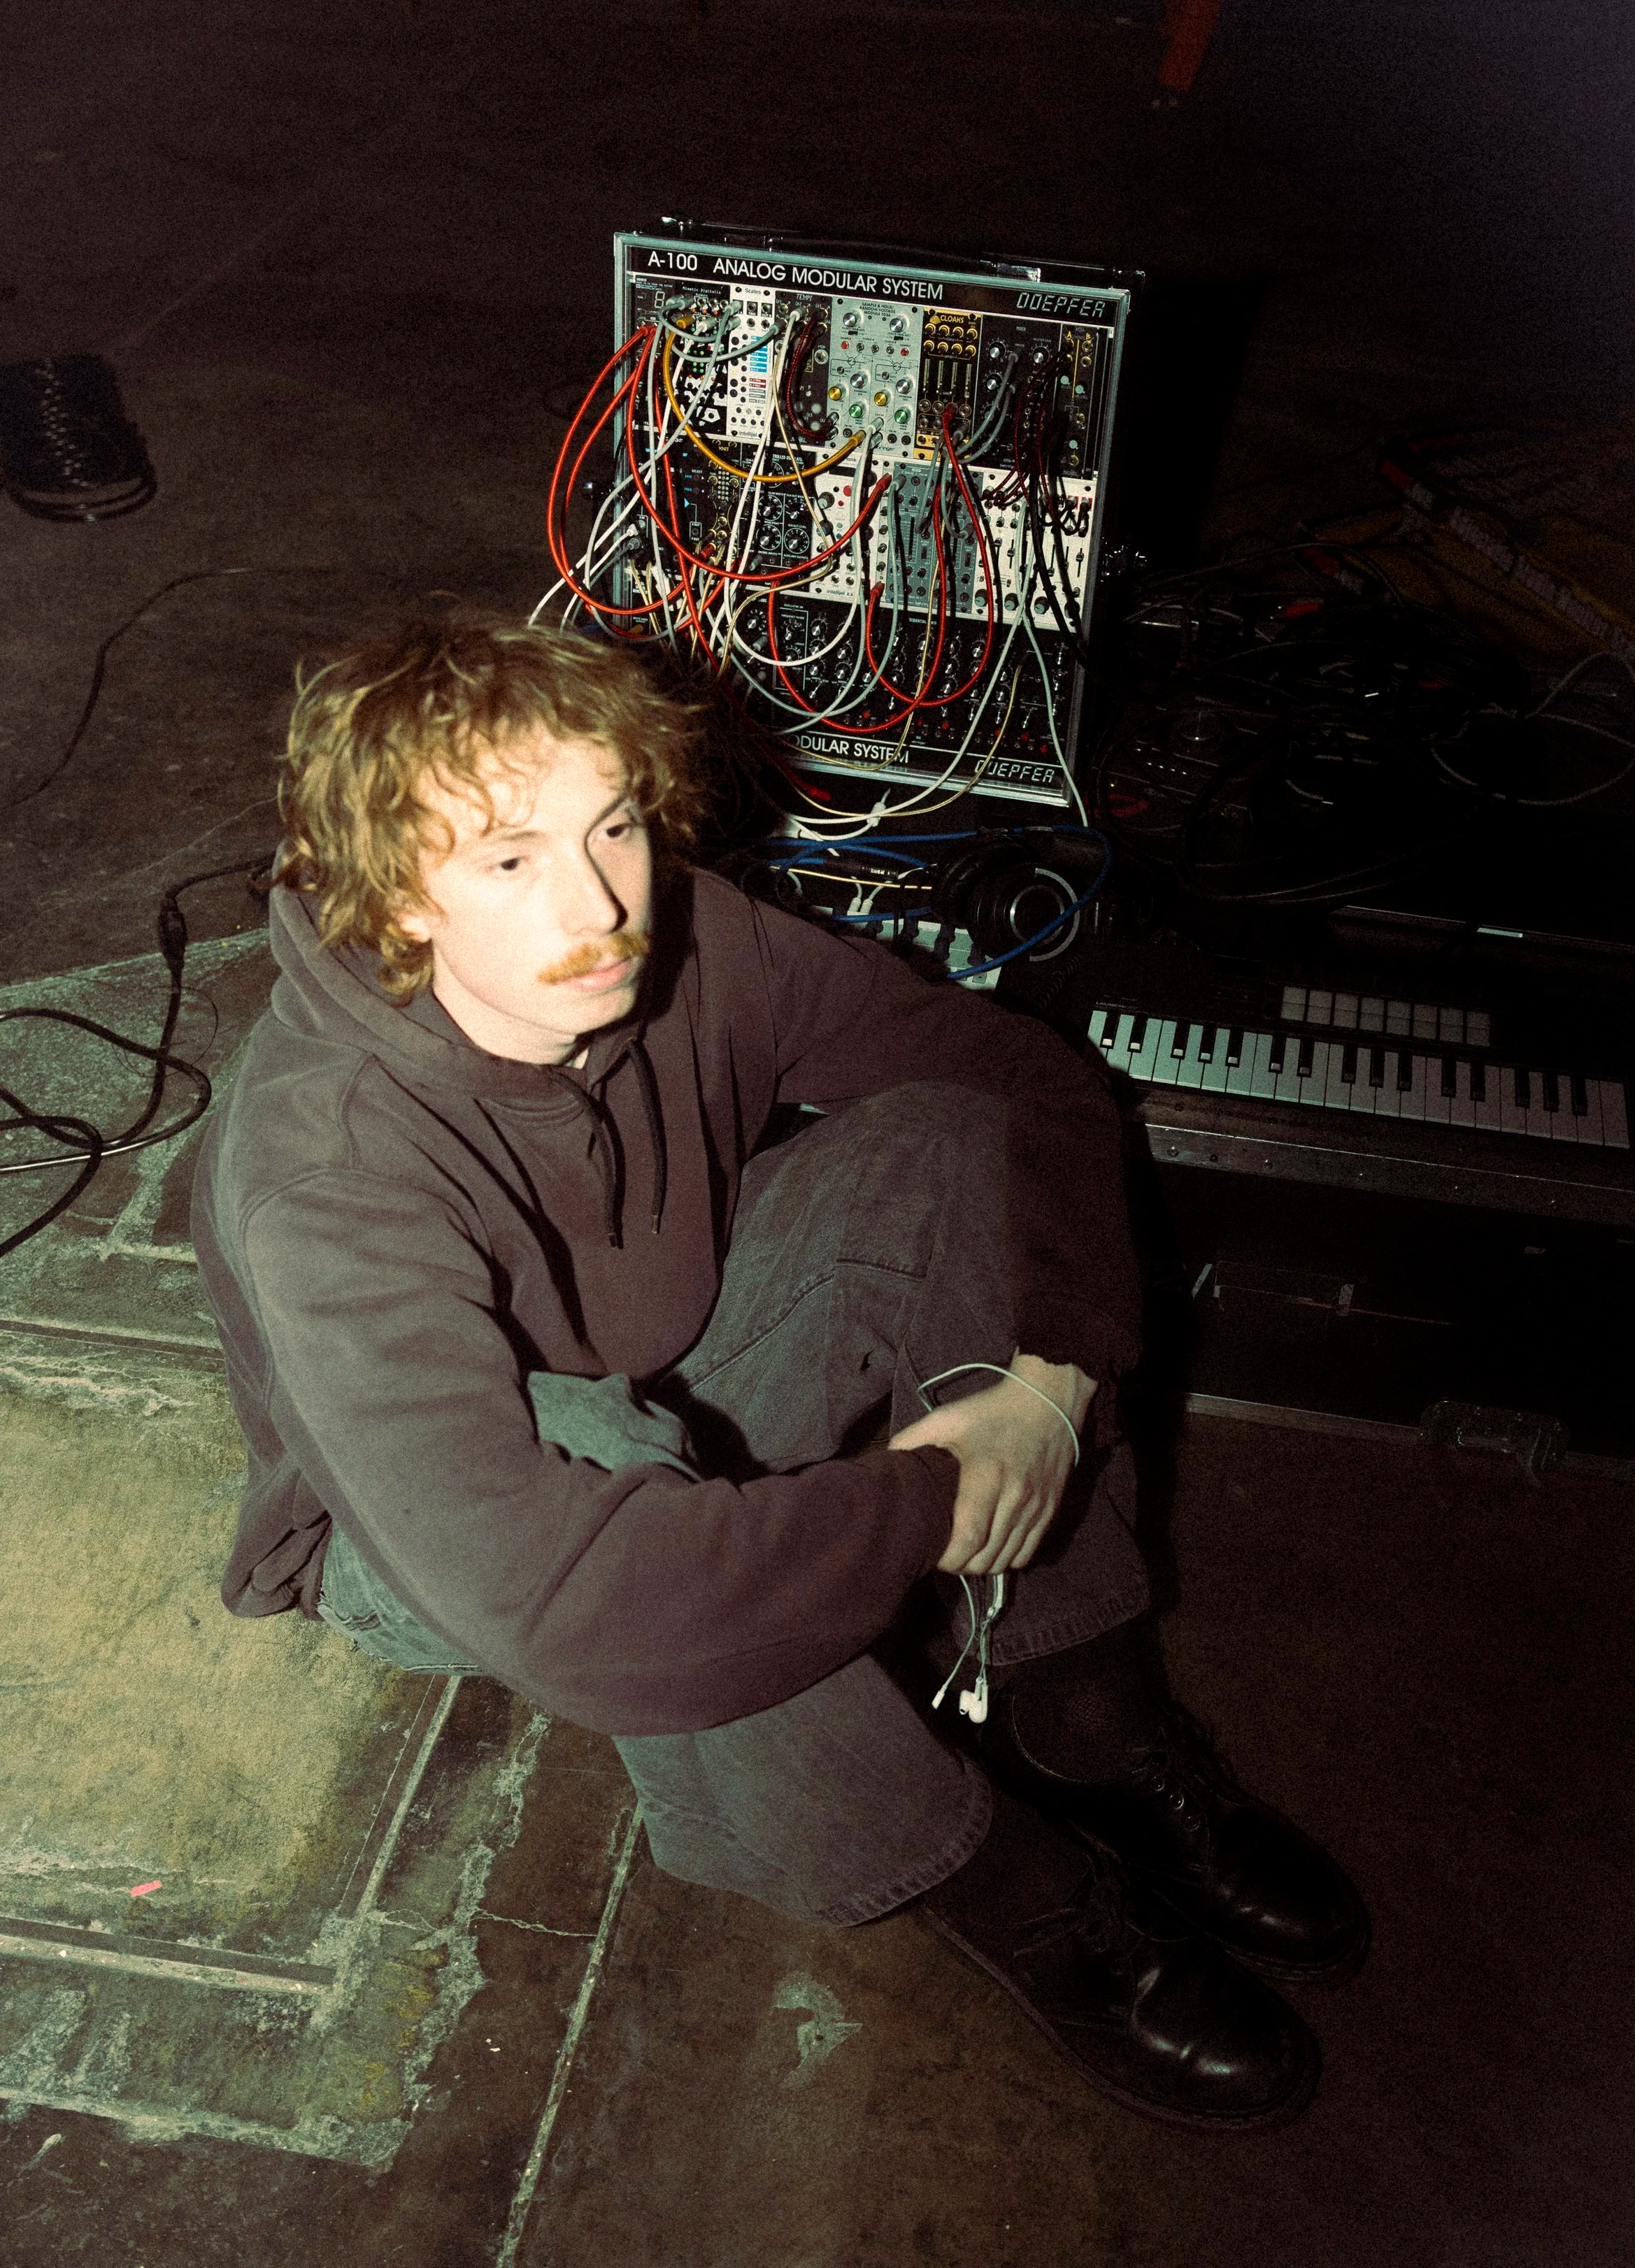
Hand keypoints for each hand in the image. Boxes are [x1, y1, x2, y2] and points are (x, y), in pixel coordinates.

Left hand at [887, 1356, 1093, 1576]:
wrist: (1048, 1403)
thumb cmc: (991, 1412)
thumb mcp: (948, 1418)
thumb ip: (913, 1439)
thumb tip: (886, 1463)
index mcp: (986, 1475)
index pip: (968, 1538)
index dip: (948, 1558)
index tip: (933, 1554)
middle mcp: (1014, 1496)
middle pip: (986, 1558)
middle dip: (961, 1566)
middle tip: (945, 1555)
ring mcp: (1035, 1506)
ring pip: (1005, 1561)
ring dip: (982, 1565)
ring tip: (966, 1554)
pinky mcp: (1049, 1510)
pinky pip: (1026, 1554)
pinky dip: (1006, 1559)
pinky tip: (992, 1547)